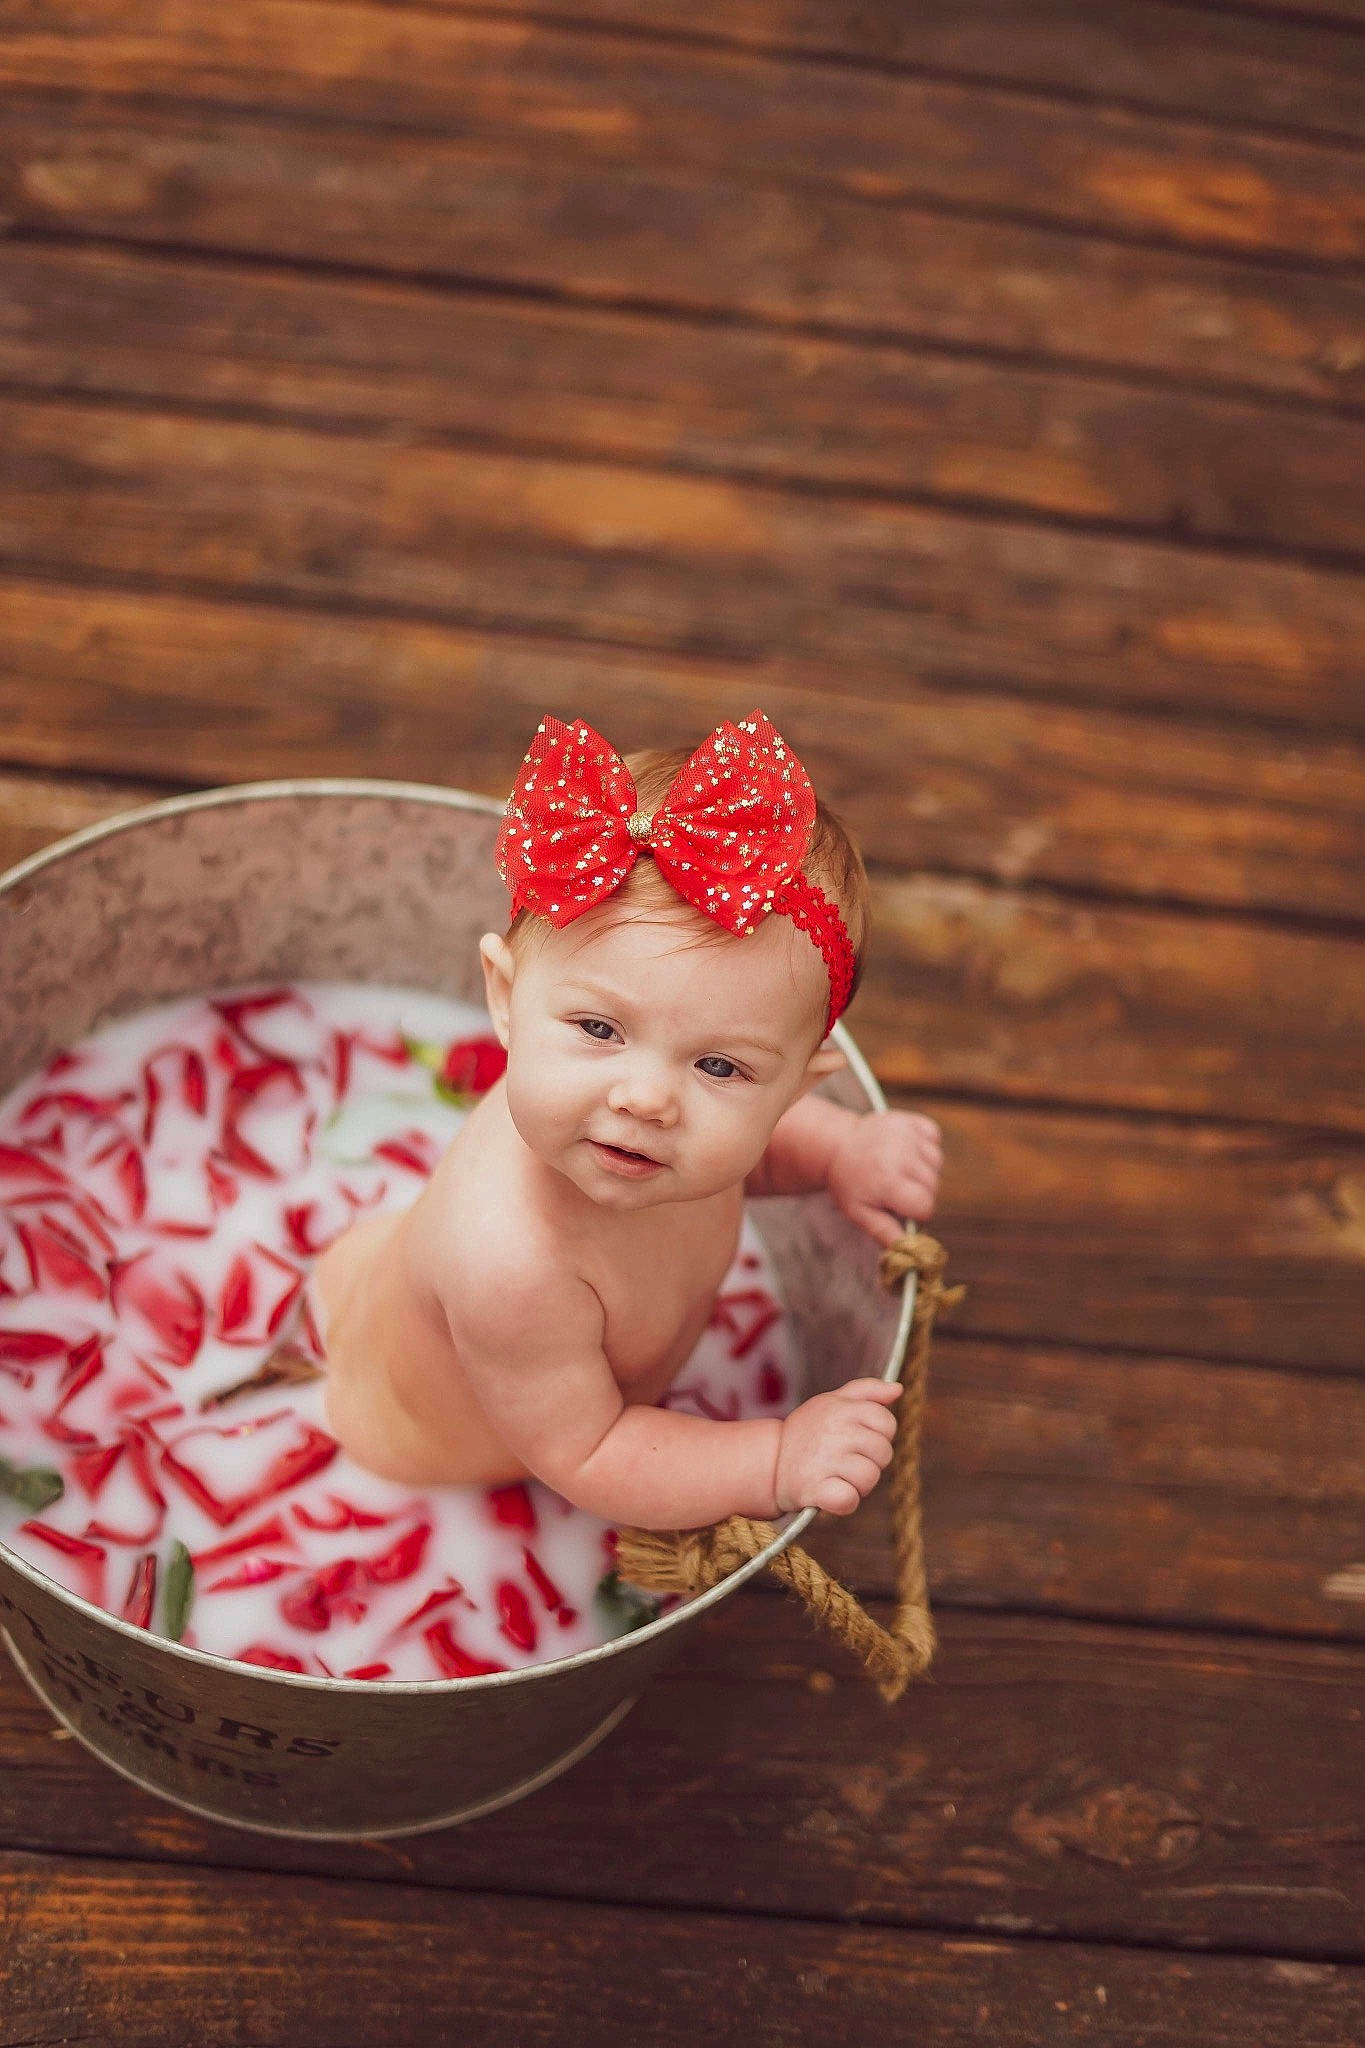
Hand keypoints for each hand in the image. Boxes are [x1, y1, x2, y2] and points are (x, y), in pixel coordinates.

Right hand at [773, 1378, 901, 1515]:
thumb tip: (898, 1389)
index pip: (887, 1422)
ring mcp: (824, 1460)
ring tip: (839, 1477)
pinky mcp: (814, 1489)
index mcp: (841, 1408)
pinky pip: (849, 1500)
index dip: (879, 1435)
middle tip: (848, 1461)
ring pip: (869, 1477)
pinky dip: (845, 1502)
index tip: (860, 1439)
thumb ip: (867, 1391)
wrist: (770, 1462)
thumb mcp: (832, 1402)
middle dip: (871, 1461)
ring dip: (859, 1485)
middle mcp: (834, 1431)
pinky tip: (832, 1493)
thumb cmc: (807, 1432)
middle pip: (883, 1452)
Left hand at [827, 1109, 941, 1245]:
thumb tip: (911, 1259)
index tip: (899, 1206)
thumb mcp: (860, 1213)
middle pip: (933, 1186)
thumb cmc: (849, 1183)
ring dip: (922, 1169)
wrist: (837, 1145)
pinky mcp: (911, 1120)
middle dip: (918, 1192)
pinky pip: (934, 1137)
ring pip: (937, 1163)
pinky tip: (905, 1151)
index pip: (925, 1206)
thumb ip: (886, 1233)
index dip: (915, 1212)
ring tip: (897, 1168)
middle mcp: (900, 1156)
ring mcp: (907, 1135)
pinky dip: (925, 1146)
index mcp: (888, 1181)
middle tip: (893, 1187)